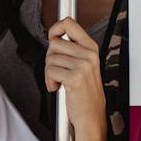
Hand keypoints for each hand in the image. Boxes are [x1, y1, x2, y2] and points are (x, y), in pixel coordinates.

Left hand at [45, 17, 107, 140]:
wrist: (91, 117)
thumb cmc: (85, 93)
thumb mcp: (84, 66)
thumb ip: (72, 50)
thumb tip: (54, 36)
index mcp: (91, 48)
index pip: (69, 23)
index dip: (55, 28)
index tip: (52, 37)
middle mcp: (89, 54)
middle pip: (54, 44)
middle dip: (50, 58)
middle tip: (58, 71)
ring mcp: (83, 66)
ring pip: (50, 58)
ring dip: (49, 72)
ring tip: (60, 81)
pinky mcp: (75, 78)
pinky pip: (50, 71)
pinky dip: (49, 82)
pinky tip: (57, 87)